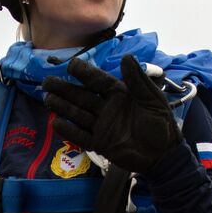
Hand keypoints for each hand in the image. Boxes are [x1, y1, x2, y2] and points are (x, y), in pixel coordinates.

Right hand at [41, 55, 181, 172]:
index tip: (71, 65)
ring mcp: (102, 126)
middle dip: (65, 89)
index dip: (85, 73)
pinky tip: (56, 123)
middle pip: (82, 96)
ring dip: (63, 107)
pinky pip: (81, 137)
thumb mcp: (153, 99)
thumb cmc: (161, 124)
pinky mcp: (100, 143)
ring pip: (78, 114)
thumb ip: (138, 80)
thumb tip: (125, 57)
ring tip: (48, 99)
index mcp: (120, 94)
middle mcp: (107, 108)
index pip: (98, 81)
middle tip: (47, 82)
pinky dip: (69, 131)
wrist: (164, 155)